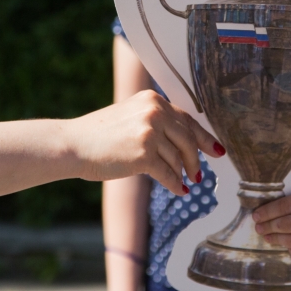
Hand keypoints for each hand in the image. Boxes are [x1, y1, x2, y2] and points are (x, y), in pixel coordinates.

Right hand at [69, 91, 222, 196]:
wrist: (73, 145)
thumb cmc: (99, 135)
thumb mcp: (130, 116)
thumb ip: (156, 122)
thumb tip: (186, 143)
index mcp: (152, 100)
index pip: (186, 119)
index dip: (204, 137)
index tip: (216, 150)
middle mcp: (154, 112)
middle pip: (188, 139)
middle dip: (196, 159)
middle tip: (198, 174)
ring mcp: (150, 132)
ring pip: (178, 158)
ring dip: (181, 173)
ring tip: (182, 182)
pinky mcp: (144, 154)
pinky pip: (168, 173)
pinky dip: (175, 184)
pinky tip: (179, 190)